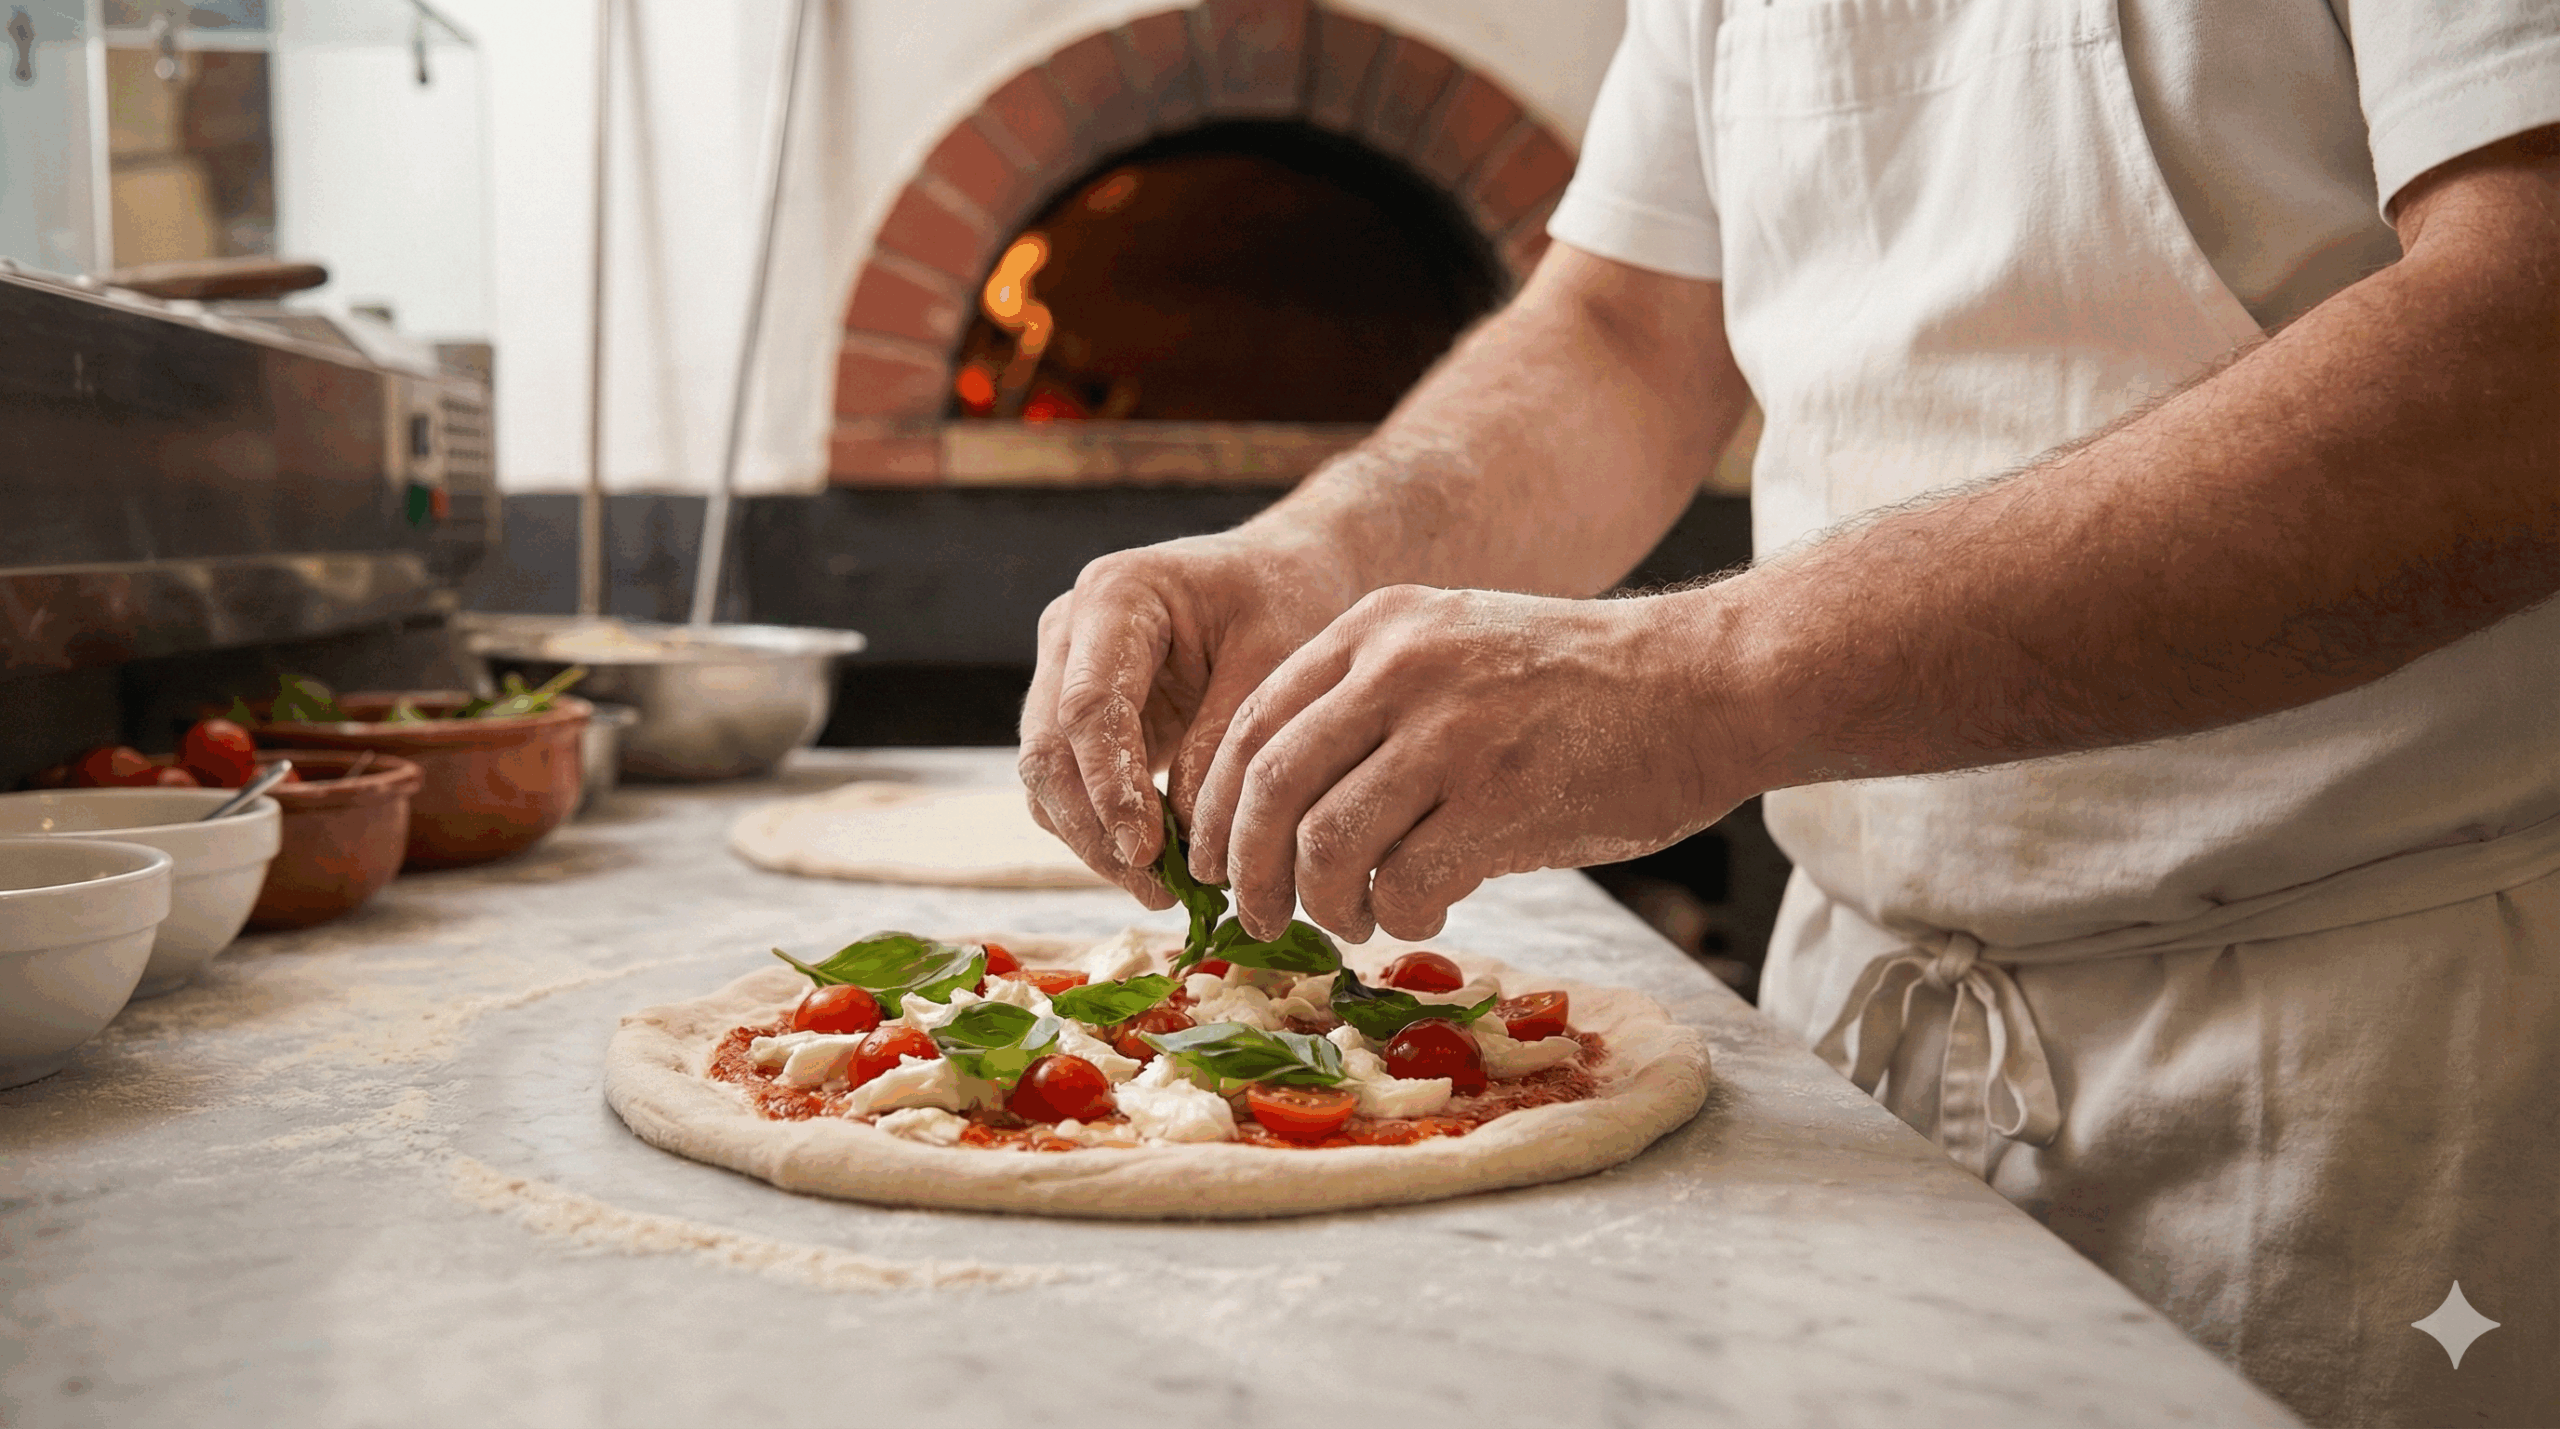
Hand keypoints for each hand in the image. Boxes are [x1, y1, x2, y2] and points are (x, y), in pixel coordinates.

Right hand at [1018, 531, 1361, 902]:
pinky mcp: (1078, 720)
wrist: (1282, 574)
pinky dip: (1106, 835)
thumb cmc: (1286, 600)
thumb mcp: (1278, 655)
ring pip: (1048, 781)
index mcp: (1115, 595)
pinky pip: (1071, 790)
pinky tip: (1161, 867)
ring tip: (1166, 891)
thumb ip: (1228, 737)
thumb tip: (1188, 835)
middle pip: (1049, 751)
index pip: (1086, 705)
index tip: (1147, 851)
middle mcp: (1071, 634)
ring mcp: (1064, 676)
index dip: (1109, 786)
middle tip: (1158, 890)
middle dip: (1096, 831)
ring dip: (1096, 844)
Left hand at [1188, 585, 1745, 942]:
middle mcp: (1399, 668)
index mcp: (1376, 628)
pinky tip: (1430, 908)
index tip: (1216, 864)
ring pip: (1323, 845)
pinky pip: (1403, 883)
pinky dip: (1402, 914)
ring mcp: (1450, 731)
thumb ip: (1371, 711)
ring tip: (1360, 918)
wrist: (1707, 684)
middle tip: (1261, 919)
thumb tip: (1281, 823)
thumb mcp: (1455, 654)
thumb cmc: (1581, 689)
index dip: (1214, 811)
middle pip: (1265, 790)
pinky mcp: (1501, 798)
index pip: (1248, 726)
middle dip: (1247, 874)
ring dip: (1327, 906)